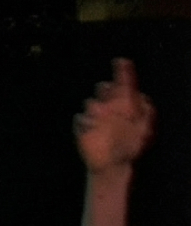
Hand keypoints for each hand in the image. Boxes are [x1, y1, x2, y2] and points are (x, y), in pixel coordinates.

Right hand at [77, 58, 155, 173]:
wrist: (113, 165)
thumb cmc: (131, 147)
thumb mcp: (144, 128)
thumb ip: (145, 111)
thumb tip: (140, 95)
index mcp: (126, 106)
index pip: (125, 85)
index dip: (124, 72)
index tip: (122, 61)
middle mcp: (110, 107)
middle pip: (105, 88)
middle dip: (106, 89)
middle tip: (111, 98)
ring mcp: (95, 117)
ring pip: (91, 103)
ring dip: (96, 111)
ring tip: (102, 123)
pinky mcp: (83, 127)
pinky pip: (80, 118)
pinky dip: (85, 123)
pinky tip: (92, 131)